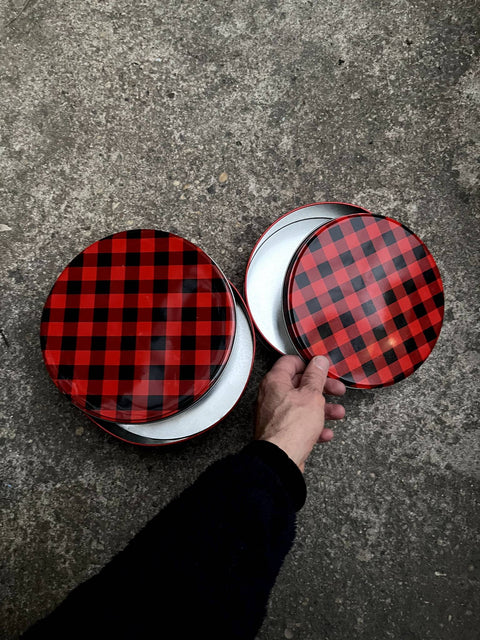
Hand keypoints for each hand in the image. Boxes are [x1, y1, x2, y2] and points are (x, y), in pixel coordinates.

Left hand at [255, 355, 345, 471]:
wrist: (280, 460)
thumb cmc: (290, 428)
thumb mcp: (311, 396)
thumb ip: (316, 376)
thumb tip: (318, 362)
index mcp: (274, 381)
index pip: (290, 362)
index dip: (309, 364)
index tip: (322, 368)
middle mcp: (270, 396)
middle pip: (298, 385)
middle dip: (321, 388)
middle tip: (336, 390)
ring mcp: (273, 415)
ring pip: (301, 406)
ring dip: (322, 409)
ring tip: (337, 413)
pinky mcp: (278, 432)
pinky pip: (298, 425)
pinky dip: (313, 427)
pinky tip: (324, 433)